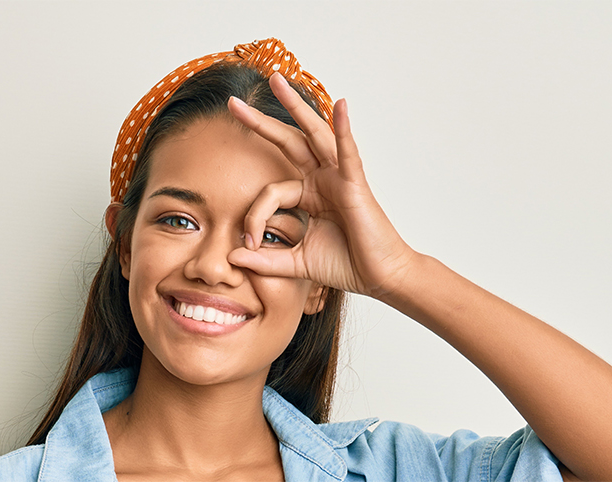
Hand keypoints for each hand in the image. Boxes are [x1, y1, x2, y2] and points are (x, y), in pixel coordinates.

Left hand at [225, 74, 421, 300]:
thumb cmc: (346, 265)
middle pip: (288, 141)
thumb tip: (232, 256)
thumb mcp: (295, 263)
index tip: (247, 242)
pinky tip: (341, 105)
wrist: (379, 278)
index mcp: (308, 193)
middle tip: (233, 102)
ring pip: (314, 134)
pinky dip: (343, 128)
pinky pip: (348, 152)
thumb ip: (265, 261)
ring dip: (296, 106)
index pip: (270, 191)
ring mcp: (339, 177)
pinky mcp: (356, 184)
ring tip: (277, 81)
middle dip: (261, 121)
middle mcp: (322, 178)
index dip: (254, 216)